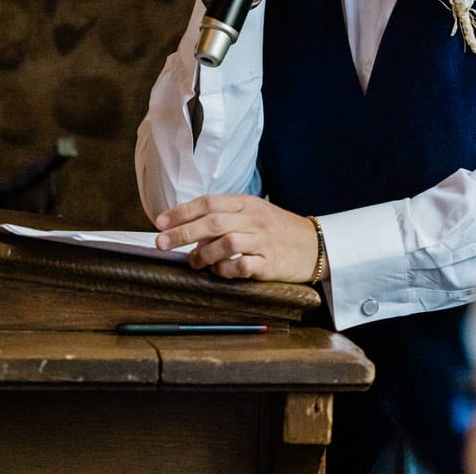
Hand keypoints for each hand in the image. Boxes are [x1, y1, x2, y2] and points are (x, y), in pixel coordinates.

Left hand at [154, 194, 320, 282]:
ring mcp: (262, 241)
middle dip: (183, 232)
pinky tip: (219, 272)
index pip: (209, 203)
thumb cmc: (277, 229)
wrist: (314, 244)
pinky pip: (242, 266)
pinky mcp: (270, 263)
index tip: (160, 222)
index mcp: (247, 203)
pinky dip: (225, 270)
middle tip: (162, 242)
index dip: (182, 212)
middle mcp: (254, 219)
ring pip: (226, 243)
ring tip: (194, 262)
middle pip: (213, 222)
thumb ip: (225, 217)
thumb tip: (190, 231)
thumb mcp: (253, 213)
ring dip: (204, 254)